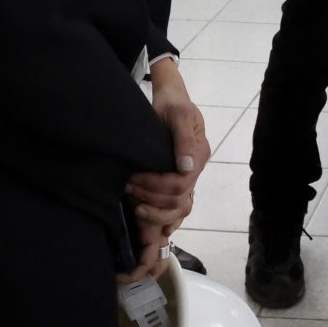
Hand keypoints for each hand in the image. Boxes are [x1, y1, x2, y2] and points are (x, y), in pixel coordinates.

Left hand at [124, 59, 209, 272]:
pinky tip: (155, 228)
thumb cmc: (172, 103)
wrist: (170, 98)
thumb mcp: (178, 114)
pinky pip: (178, 207)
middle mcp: (195, 169)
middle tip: (128, 187)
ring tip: (135, 205)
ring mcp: (188, 176)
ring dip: (156, 212)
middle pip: (178, 200)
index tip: (134, 178)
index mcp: (199, 155)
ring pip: (179, 209)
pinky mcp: (178, 179)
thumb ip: (183, 140)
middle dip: (151, 198)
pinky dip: (167, 219)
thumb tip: (187, 167)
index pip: (180, 184)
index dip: (156, 185)